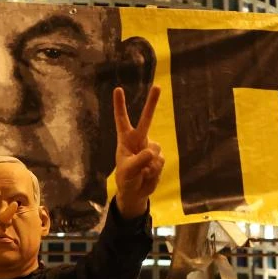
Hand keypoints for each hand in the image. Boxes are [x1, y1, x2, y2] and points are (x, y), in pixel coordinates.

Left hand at [113, 86, 164, 218]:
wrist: (135, 192)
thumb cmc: (126, 179)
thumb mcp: (128, 171)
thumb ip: (139, 161)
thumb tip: (152, 152)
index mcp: (125, 140)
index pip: (121, 119)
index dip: (120, 105)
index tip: (118, 89)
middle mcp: (139, 140)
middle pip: (146, 119)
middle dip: (152, 103)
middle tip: (157, 86)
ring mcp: (150, 148)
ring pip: (155, 150)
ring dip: (149, 165)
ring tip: (142, 174)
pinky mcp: (158, 158)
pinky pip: (160, 162)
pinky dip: (155, 171)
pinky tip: (148, 175)